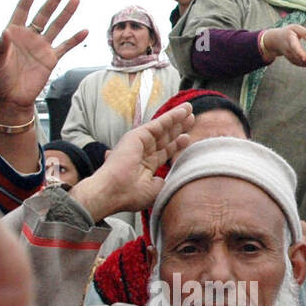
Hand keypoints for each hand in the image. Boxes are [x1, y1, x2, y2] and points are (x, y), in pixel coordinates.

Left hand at [0, 0, 87, 122]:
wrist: (11, 99)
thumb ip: (2, 47)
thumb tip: (6, 31)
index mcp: (14, 32)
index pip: (22, 9)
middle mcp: (29, 36)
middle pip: (43, 14)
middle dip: (52, 1)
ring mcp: (41, 47)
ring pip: (56, 26)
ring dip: (66, 14)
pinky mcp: (50, 60)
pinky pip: (65, 47)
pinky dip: (75, 40)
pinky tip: (84, 30)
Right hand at [72, 104, 194, 220]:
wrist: (114, 191)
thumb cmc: (130, 195)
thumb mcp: (153, 190)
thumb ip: (161, 182)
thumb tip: (163, 179)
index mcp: (145, 167)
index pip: (163, 152)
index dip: (175, 145)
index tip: (187, 138)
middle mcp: (142, 153)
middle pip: (164, 138)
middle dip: (178, 129)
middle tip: (191, 120)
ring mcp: (139, 143)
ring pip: (162, 128)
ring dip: (176, 118)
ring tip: (190, 110)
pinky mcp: (138, 135)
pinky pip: (159, 123)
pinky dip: (171, 116)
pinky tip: (183, 111)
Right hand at [259, 25, 305, 67]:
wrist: (275, 41)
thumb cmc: (287, 32)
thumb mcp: (295, 27)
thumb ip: (305, 33)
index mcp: (291, 43)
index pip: (298, 52)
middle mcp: (291, 53)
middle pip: (304, 60)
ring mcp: (292, 59)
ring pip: (305, 64)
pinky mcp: (294, 61)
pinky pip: (304, 64)